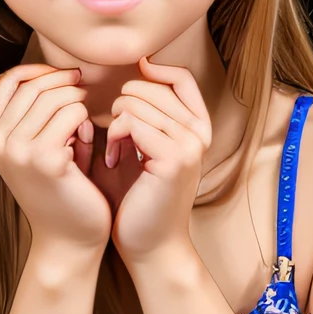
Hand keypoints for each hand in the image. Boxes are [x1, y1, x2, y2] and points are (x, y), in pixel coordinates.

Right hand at [0, 64, 110, 251]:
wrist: (67, 237)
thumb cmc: (58, 187)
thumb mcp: (34, 144)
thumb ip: (32, 112)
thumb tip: (53, 70)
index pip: (9, 80)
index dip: (40, 71)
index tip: (66, 78)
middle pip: (35, 85)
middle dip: (66, 84)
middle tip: (85, 96)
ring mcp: (17, 150)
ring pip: (56, 97)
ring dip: (79, 103)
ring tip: (84, 126)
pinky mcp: (45, 159)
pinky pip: (73, 114)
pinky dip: (86, 121)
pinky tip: (86, 141)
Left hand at [104, 55, 210, 263]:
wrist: (150, 244)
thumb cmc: (138, 196)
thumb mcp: (142, 145)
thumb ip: (142, 112)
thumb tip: (138, 69)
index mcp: (197, 127)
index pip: (180, 77)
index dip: (153, 71)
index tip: (126, 90)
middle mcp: (199, 132)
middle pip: (149, 86)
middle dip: (120, 105)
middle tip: (115, 136)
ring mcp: (190, 145)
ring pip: (135, 102)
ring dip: (113, 123)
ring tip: (114, 150)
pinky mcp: (174, 159)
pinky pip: (131, 122)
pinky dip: (113, 137)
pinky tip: (113, 160)